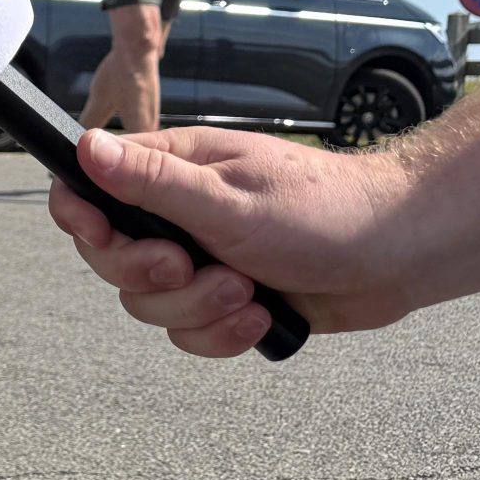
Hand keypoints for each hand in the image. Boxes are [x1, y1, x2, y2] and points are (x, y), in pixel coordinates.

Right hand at [46, 127, 416, 355]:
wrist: (399, 255)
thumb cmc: (325, 209)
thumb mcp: (228, 197)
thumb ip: (152, 180)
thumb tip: (87, 146)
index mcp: (172, 172)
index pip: (88, 188)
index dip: (80, 217)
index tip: (102, 235)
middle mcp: (177, 215)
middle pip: (111, 259)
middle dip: (150, 275)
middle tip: (189, 266)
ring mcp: (200, 259)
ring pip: (149, 304)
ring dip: (197, 308)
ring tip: (248, 292)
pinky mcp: (225, 299)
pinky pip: (188, 332)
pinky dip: (221, 333)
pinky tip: (262, 315)